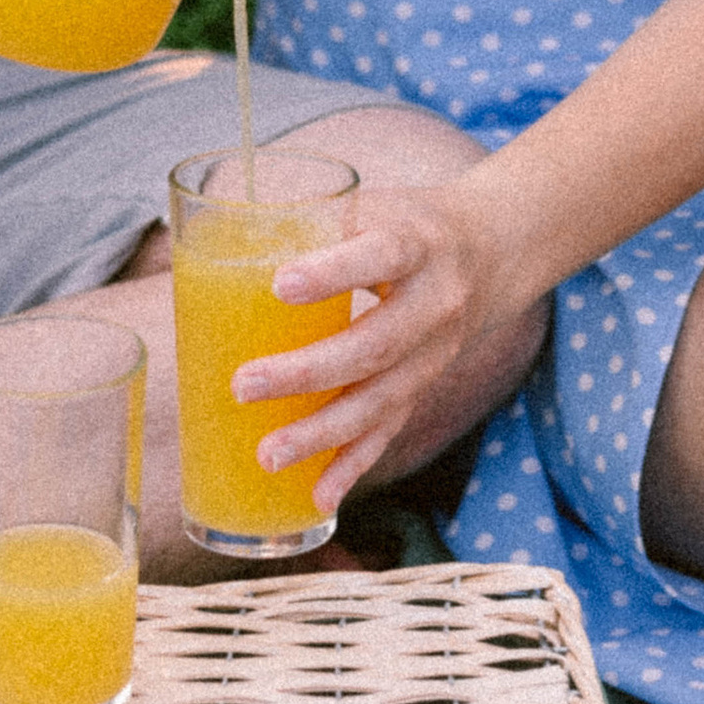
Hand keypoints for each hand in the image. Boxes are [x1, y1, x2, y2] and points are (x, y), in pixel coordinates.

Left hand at [236, 178, 531, 513]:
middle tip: (242, 385)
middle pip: (373, 345)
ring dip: (321, 434)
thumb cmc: (406, 224)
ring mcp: (434, 355)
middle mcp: (434, 304)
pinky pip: (388, 432)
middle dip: (306, 373)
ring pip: (379, 401)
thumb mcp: (374, 205)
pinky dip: (352, 468)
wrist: (493, 252)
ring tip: (267, 455)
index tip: (281, 284)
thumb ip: (312, 223)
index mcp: (417, 244)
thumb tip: (210, 240)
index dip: (334, 272)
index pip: (382, 255)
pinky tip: (318, 498)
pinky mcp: (423, 387)